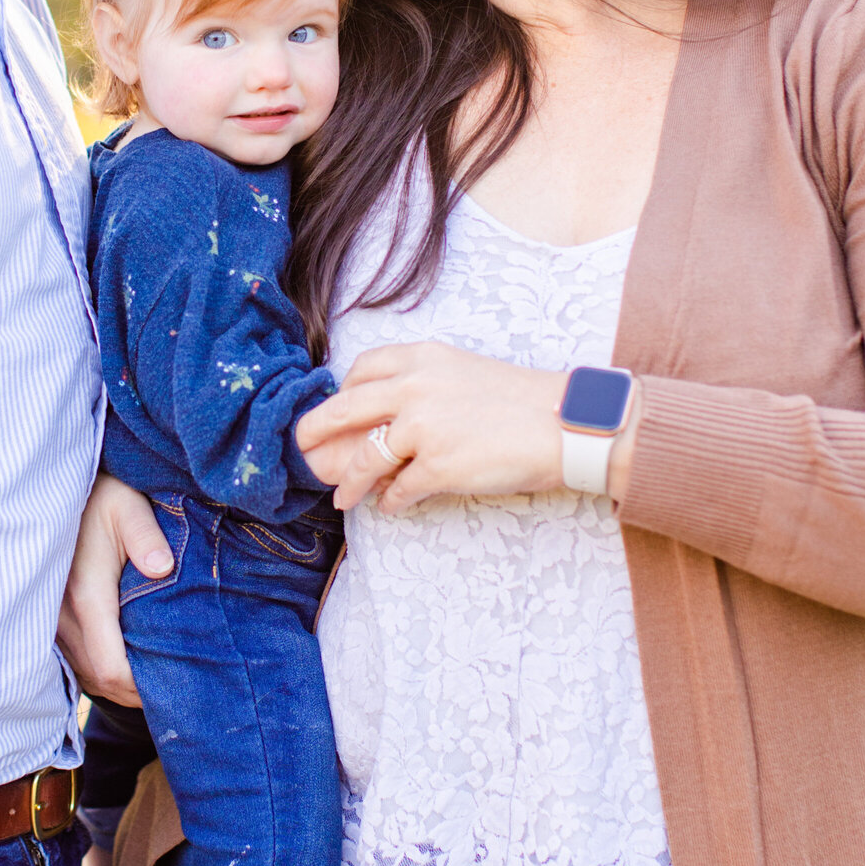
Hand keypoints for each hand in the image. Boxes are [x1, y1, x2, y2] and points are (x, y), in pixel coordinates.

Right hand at [57, 473, 171, 706]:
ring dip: (118, 682)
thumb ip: (147, 537)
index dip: (139, 686)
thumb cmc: (101, 497)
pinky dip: (101, 669)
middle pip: (98, 678)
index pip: (110, 667)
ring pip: (85, 673)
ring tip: (154, 678)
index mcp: (86, 595)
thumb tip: (163, 568)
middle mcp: (62, 615)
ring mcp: (51, 621)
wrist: (56, 493)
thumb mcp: (129, 508)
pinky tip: (127, 662)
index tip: (172, 684)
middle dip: (134, 691)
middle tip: (173, 687)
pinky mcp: (49, 619)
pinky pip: (75, 661)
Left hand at [296, 344, 640, 515]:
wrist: (564, 424)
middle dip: (314, 432)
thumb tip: (385, 415)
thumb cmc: (520, 400)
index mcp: (422, 358)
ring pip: (364, 458)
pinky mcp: (437, 465)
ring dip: (349, 482)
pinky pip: (397, 490)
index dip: (342, 392)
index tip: (336, 411)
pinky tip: (392, 507)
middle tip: (301, 449)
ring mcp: (423, 427)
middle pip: (344, 409)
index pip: (361, 369)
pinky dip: (390, 503)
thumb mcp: (463, 372)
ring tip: (343, 497)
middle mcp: (415, 387)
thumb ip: (422, 383)